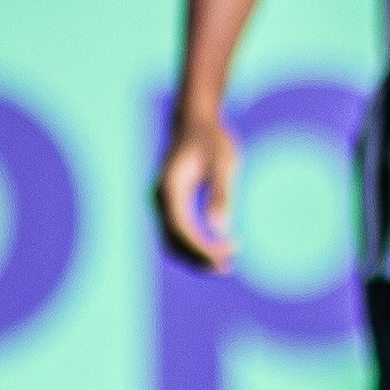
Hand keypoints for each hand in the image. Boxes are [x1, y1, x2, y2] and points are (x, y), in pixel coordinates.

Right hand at [155, 95, 245, 272]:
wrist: (197, 121)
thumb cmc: (212, 140)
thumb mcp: (223, 164)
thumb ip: (221, 195)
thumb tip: (220, 229)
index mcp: (170, 188)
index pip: (181, 229)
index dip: (202, 248)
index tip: (229, 254)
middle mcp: (160, 197)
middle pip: (173, 240)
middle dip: (198, 257)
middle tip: (228, 268)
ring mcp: (162, 200)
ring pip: (172, 238)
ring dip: (195, 254)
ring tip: (224, 265)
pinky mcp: (170, 201)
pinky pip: (177, 229)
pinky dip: (193, 243)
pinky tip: (215, 247)